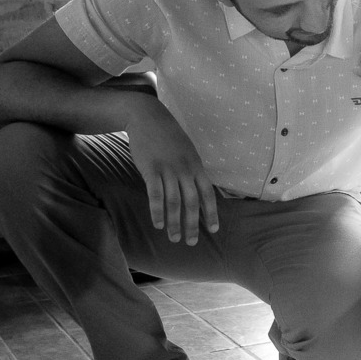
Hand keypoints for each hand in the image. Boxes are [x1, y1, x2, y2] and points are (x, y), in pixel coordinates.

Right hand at [125, 98, 218, 244]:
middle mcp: (185, 169)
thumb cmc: (168, 136)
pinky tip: (158, 224)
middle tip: (191, 242)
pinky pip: (155, 194)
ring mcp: (168, 169)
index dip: (211, 213)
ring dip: (174, 223)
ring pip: (174, 202)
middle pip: (192, 202)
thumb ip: (192, 170)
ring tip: (174, 238)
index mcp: (196, 166)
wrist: (147, 116)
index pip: (208, 194)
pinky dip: (157, 211)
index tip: (213, 229)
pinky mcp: (151, 169)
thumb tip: (198, 190)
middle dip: (192, 225)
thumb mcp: (187, 151)